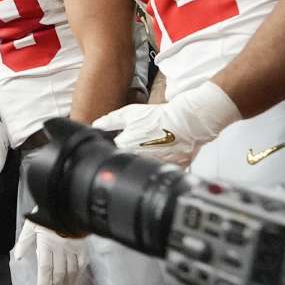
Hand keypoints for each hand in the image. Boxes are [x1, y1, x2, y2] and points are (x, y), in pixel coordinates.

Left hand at [12, 219, 87, 284]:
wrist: (67, 201)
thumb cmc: (48, 212)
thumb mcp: (31, 224)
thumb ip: (24, 241)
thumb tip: (18, 256)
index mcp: (47, 244)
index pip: (45, 269)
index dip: (44, 283)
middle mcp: (61, 249)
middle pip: (58, 274)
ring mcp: (73, 250)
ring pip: (70, 272)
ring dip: (66, 284)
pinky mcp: (83, 248)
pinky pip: (81, 266)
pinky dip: (78, 276)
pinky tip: (75, 282)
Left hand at [91, 81, 240, 166]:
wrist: (188, 122)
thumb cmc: (161, 117)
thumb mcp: (130, 113)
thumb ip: (110, 120)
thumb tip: (96, 125)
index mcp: (126, 147)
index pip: (112, 152)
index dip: (114, 146)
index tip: (120, 142)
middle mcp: (140, 159)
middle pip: (128, 161)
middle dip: (130, 154)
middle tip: (141, 142)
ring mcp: (156, 166)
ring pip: (145, 167)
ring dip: (146, 160)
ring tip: (154, 146)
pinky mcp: (171, 170)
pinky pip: (163, 170)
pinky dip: (162, 164)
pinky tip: (165, 153)